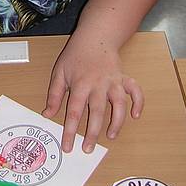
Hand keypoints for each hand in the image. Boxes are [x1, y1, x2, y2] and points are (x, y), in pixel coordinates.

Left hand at [43, 35, 142, 152]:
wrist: (95, 36)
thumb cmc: (75, 55)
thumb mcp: (59, 72)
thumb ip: (55, 95)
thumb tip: (47, 114)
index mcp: (80, 84)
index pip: (75, 112)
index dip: (70, 131)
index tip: (68, 146)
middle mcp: (98, 84)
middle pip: (97, 112)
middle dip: (93, 133)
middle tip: (88, 148)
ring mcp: (113, 81)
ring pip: (118, 104)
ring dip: (117, 122)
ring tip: (111, 136)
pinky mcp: (124, 78)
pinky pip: (135, 91)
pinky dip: (138, 102)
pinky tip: (135, 115)